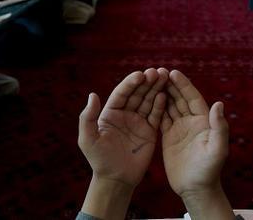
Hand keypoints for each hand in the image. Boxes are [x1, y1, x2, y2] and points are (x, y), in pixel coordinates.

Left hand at [78, 68, 168, 187]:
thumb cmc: (99, 160)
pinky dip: (160, 105)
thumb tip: (92, 95)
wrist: (115, 179)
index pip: (122, 93)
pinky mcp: (150, 131)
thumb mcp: (88, 139)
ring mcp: (138, 122)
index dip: (131, 83)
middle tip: (156, 72)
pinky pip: (156, 115)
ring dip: (156, 88)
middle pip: (137, 94)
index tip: (140, 74)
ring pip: (148, 101)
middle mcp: (125, 114)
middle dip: (146, 82)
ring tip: (164, 76)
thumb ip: (88, 117)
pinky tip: (164, 95)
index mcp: (110, 113)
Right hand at [161, 70, 228, 195]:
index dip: (184, 85)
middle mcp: (192, 122)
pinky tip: (147, 99)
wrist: (196, 188)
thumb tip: (218, 104)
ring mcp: (180, 129)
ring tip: (150, 80)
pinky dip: (156, 108)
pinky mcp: (169, 137)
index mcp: (203, 121)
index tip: (173, 72)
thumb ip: (219, 127)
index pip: (192, 98)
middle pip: (180, 98)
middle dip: (171, 84)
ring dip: (162, 93)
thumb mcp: (217, 149)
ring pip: (170, 106)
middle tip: (158, 71)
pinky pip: (162, 118)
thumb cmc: (209, 170)